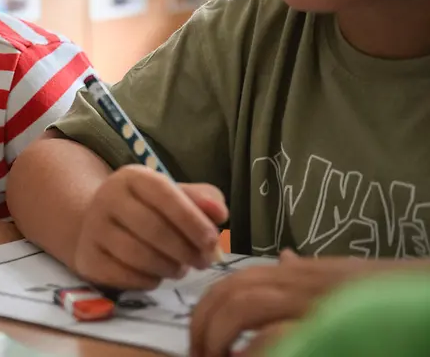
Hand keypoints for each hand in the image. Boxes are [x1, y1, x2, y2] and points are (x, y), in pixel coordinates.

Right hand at [72, 165, 228, 289]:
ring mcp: (93, 229)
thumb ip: (202, 200)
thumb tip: (220, 213)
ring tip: (180, 268)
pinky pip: (125, 276)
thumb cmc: (146, 209)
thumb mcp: (173, 196)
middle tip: (203, 262)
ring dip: (169, 268)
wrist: (96, 224)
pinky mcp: (88, 258)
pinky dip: (148, 281)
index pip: (163, 193)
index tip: (212, 240)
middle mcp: (107, 198)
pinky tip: (156, 275)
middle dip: (185, 250)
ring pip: (138, 255)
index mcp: (132, 177)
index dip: (191, 219)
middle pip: (152, 228)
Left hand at [189, 250, 381, 356]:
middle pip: (230, 294)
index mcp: (298, 274)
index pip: (233, 281)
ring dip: (218, 339)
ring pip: (245, 308)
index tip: (198, 337)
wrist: (426, 297)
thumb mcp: (341, 278)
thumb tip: (281, 258)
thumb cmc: (386, 292)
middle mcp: (301, 284)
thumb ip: (305, 273)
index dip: (206, 309)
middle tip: (199, 356)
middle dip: (204, 326)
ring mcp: (316, 304)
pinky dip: (253, 354)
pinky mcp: (330, 327)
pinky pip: (276, 339)